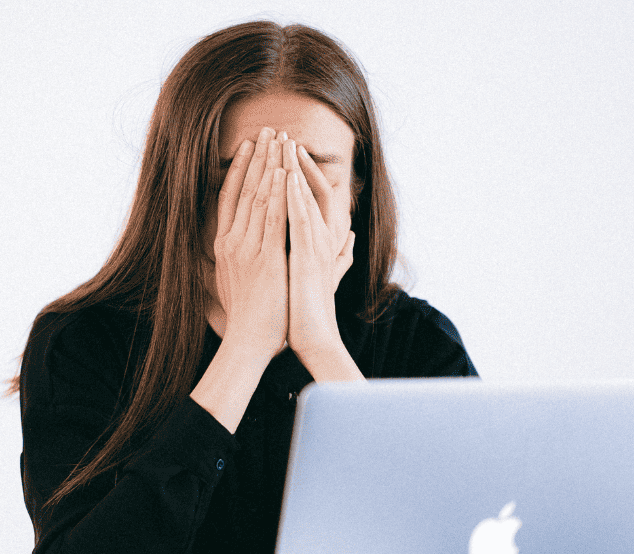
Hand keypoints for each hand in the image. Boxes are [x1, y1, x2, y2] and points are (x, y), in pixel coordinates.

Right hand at [212, 127, 288, 360]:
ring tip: (279, 139)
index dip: (241, 168)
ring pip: (258, 197)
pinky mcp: (265, 259)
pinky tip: (285, 172)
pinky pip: (272, 219)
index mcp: (225, 245)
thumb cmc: (248, 318)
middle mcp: (231, 242)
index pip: (230, 197)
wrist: (248, 342)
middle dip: (257, 157)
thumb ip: (241, 259)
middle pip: (244, 189)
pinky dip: (278, 193)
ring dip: (270, 165)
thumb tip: (234, 247)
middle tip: (268, 129)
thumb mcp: (236, 282)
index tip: (251, 145)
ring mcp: (247, 249)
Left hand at [284, 138, 355, 368]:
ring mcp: (317, 246)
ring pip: (306, 198)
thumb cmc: (313, 311)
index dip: (301, 173)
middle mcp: (323, 238)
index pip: (313, 196)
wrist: (313, 339)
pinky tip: (285, 177)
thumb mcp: (324, 275)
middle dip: (295, 160)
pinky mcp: (307, 256)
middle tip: (282, 134)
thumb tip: (352, 239)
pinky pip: (301, 218)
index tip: (285, 152)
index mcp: (322, 240)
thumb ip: (339, 255)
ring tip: (283, 143)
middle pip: (310, 188)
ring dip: (295, 169)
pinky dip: (294, 196)